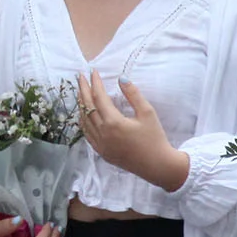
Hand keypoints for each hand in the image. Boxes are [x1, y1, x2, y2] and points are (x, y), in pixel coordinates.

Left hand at [76, 71, 189, 190]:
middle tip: (80, 76)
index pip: (99, 97)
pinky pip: (87, 133)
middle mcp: (103, 133)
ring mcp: (100, 144)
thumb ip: (133, 94)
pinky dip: (83, 120)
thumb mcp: (147, 113)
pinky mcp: (101, 152)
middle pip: (88, 107)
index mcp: (113, 122)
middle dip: (83, 90)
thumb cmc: (154, 138)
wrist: (156, 165)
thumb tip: (121, 78)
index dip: (95, 83)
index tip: (93, 71)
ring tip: (81, 92)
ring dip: (81, 104)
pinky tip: (84, 114)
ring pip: (84, 120)